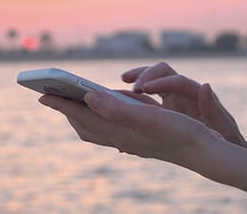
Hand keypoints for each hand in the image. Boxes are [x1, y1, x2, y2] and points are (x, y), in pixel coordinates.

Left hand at [38, 90, 220, 167]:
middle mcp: (121, 138)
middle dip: (67, 111)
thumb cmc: (180, 133)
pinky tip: (111, 110)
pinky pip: (112, 128)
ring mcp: (131, 140)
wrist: (204, 152)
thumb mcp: (148, 117)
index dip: (61, 105)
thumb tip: (87, 97)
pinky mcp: (141, 139)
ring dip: (83, 115)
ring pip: (98, 128)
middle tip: (53, 97)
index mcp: (119, 132)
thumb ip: (116, 108)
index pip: (82, 116)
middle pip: (85, 126)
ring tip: (75, 101)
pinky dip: (102, 117)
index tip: (41, 95)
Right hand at [122, 62, 246, 146]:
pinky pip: (149, 96)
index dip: (160, 82)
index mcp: (197, 95)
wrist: (227, 147)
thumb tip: (205, 85)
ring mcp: (174, 98)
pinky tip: (121, 102)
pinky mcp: (166, 107)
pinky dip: (136, 95)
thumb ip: (214, 110)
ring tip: (122, 83)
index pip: (177, 81)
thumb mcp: (224, 128)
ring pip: (153, 79)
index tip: (143, 88)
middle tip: (128, 83)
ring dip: (137, 78)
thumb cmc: (228, 140)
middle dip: (145, 73)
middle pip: (162, 71)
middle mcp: (185, 92)